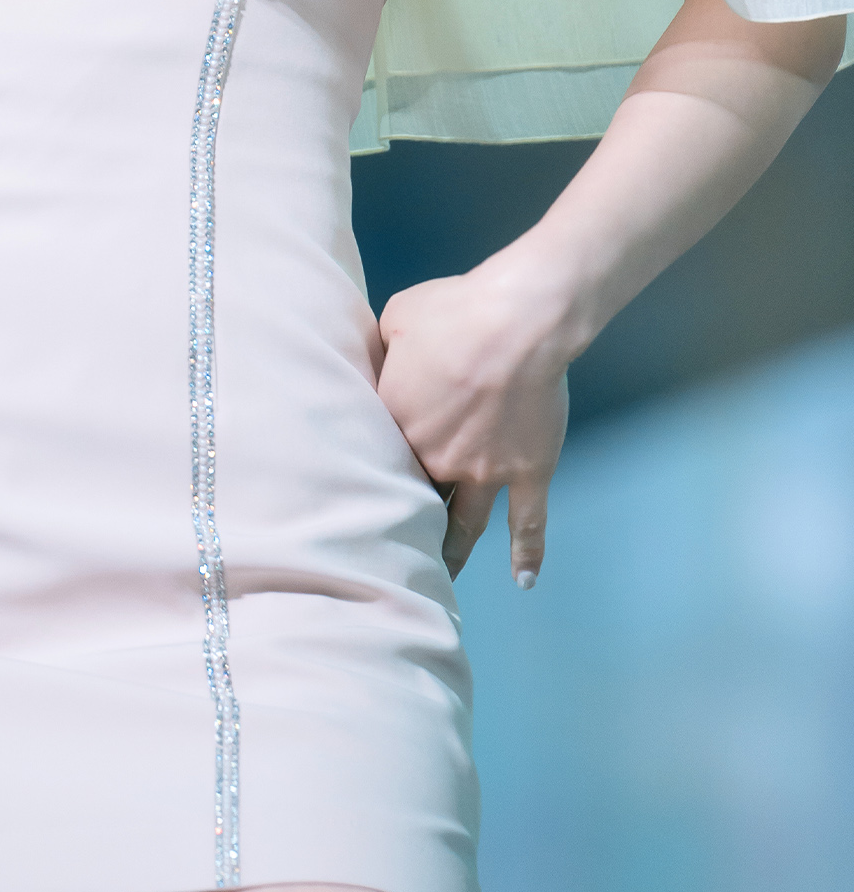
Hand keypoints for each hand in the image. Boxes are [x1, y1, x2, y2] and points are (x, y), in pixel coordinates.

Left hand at [375, 255, 571, 584]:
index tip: (362, 485)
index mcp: (397, 423)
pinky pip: (528, 523)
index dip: (371, 469)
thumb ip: (381, 348)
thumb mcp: (394, 318)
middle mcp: (436, 458)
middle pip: (414, 499)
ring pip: (465, 526)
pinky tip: (524, 580)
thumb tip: (378, 356)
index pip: (375, 457)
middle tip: (392, 549)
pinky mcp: (528, 471)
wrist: (516, 322)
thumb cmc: (452, 310)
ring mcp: (485, 471)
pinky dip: (528, 555)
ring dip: (452, 553)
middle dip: (403, 523)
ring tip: (442, 578)